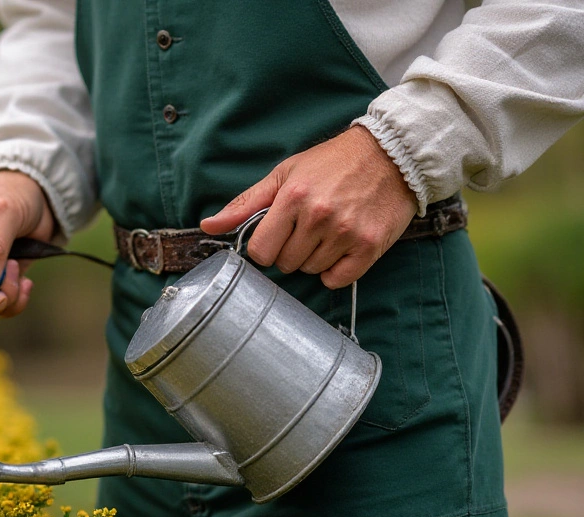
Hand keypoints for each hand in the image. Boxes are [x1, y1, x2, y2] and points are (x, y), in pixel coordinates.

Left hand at [199, 126, 416, 288]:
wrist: (391, 153)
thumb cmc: (332, 163)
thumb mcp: (284, 175)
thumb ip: (245, 204)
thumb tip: (208, 226)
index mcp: (292, 198)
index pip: (260, 251)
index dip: (265, 247)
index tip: (277, 235)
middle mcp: (319, 217)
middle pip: (285, 264)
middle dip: (290, 251)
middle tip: (307, 229)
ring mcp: (346, 233)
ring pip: (311, 271)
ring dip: (314, 258)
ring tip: (328, 232)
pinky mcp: (370, 246)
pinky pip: (338, 279)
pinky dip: (336, 271)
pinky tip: (341, 248)